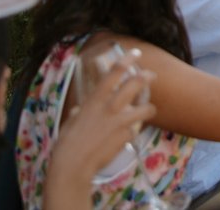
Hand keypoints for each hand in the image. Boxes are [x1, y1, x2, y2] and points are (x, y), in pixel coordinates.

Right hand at [42, 56, 157, 207]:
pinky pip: (134, 131)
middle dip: (148, 76)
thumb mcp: (72, 120)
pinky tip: (124, 138)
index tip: (136, 53)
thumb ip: (81, 112)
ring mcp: (121, 121)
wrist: (74, 166)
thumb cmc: (67, 143)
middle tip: (152, 75)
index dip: (127, 60)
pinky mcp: (126, 136)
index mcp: (94, 99)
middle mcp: (110, 107)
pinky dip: (131, 133)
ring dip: (150, 108)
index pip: (114, 72)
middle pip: (136, 83)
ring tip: (149, 109)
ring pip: (146, 108)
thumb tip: (80, 110)